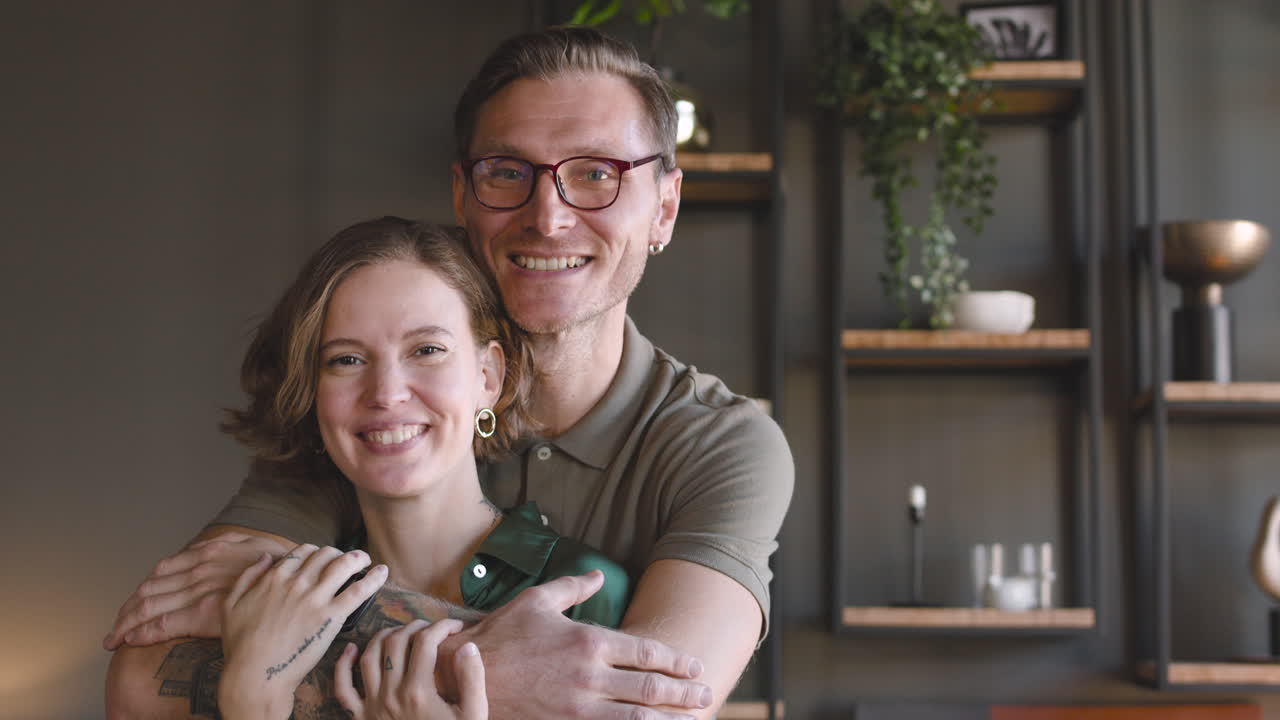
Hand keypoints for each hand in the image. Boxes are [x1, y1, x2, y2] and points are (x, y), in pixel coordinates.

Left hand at [103, 530, 290, 648]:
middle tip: (115, 628)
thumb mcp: (253, 542)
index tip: (131, 605)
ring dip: (127, 623)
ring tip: (115, 638)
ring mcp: (199, 590)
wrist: (298, 576)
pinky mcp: (205, 613)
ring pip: (150, 606)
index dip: (141, 590)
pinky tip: (131, 641)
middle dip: (126, 612)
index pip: (161, 572)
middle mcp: (197, 570)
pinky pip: (165, 623)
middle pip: (148, 590)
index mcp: (206, 553)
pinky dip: (144, 632)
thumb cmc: (280, 562)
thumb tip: (213, 545)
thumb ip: (230, 542)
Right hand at [218, 545, 386, 718]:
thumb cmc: (241, 645)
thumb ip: (247, 576)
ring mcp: (315, 599)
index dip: (316, 552)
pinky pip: (358, 590)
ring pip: (344, 565)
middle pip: (326, 554)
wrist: (256, 674)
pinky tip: (382, 572)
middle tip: (347, 561)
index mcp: (275, 578)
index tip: (323, 559)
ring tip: (366, 561)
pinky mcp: (331, 617)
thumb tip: (264, 557)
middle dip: (338, 554)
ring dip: (359, 558)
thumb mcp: (231, 604)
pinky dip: (374, 578)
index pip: (303, 552)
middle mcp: (297, 583)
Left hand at [334, 619, 486, 719]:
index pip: (426, 642)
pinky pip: (342, 688)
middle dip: (416, 627)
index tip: (456, 626)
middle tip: (431, 629)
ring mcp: (371, 706)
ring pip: (369, 657)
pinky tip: (352, 648)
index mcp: (419, 692)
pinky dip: (343, 665)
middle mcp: (391, 694)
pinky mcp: (360, 717)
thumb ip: (472, 679)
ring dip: (384, 636)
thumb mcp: (473, 715)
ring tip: (402, 632)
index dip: (443, 626)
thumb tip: (468, 645)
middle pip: (396, 643)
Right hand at [438, 571, 709, 719]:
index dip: (676, 660)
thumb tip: (599, 575)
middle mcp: (589, 676)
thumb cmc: (498, 638)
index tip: (694, 666)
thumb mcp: (535, 601)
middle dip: (684, 693)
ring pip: (637, 719)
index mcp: (587, 641)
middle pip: (651, 688)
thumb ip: (573, 587)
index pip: (646, 652)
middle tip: (706, 693)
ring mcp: (577, 708)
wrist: (460, 679)